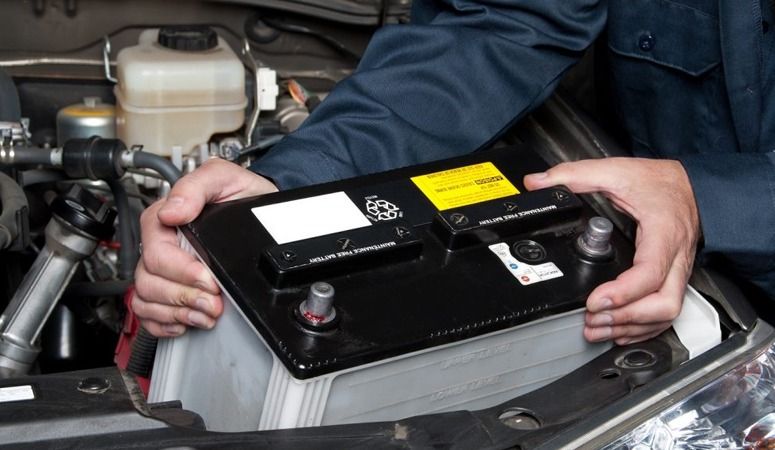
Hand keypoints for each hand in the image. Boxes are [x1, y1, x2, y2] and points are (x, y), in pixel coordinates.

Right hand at [132, 158, 277, 336]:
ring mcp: (163, 269)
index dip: (181, 271)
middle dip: (184, 297)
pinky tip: (187, 320)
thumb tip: (173, 210)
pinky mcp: (170, 288)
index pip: (156, 252)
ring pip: (146, 300)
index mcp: (165, 219)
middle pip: (149, 281)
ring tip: (206, 313)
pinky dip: (165, 323)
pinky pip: (149, 314)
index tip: (208, 279)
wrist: (262, 212)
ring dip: (178, 312)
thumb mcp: (225, 177)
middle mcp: (161, 245)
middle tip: (213, 302)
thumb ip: (197, 186)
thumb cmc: (242, 194)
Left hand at [524, 157, 699, 344]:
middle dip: (626, 319)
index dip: (622, 293)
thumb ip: (575, 175)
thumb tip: (537, 183)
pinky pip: (667, 312)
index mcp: (663, 233)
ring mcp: (679, 271)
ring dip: (631, 327)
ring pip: (667, 313)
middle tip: (592, 319)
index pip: (650, 273)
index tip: (594, 300)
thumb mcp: (616, 171)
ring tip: (597, 328)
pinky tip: (620, 329)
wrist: (693, 185)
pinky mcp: (676, 278)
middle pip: (664, 304)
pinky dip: (643, 326)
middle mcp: (676, 258)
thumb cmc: (661, 182)